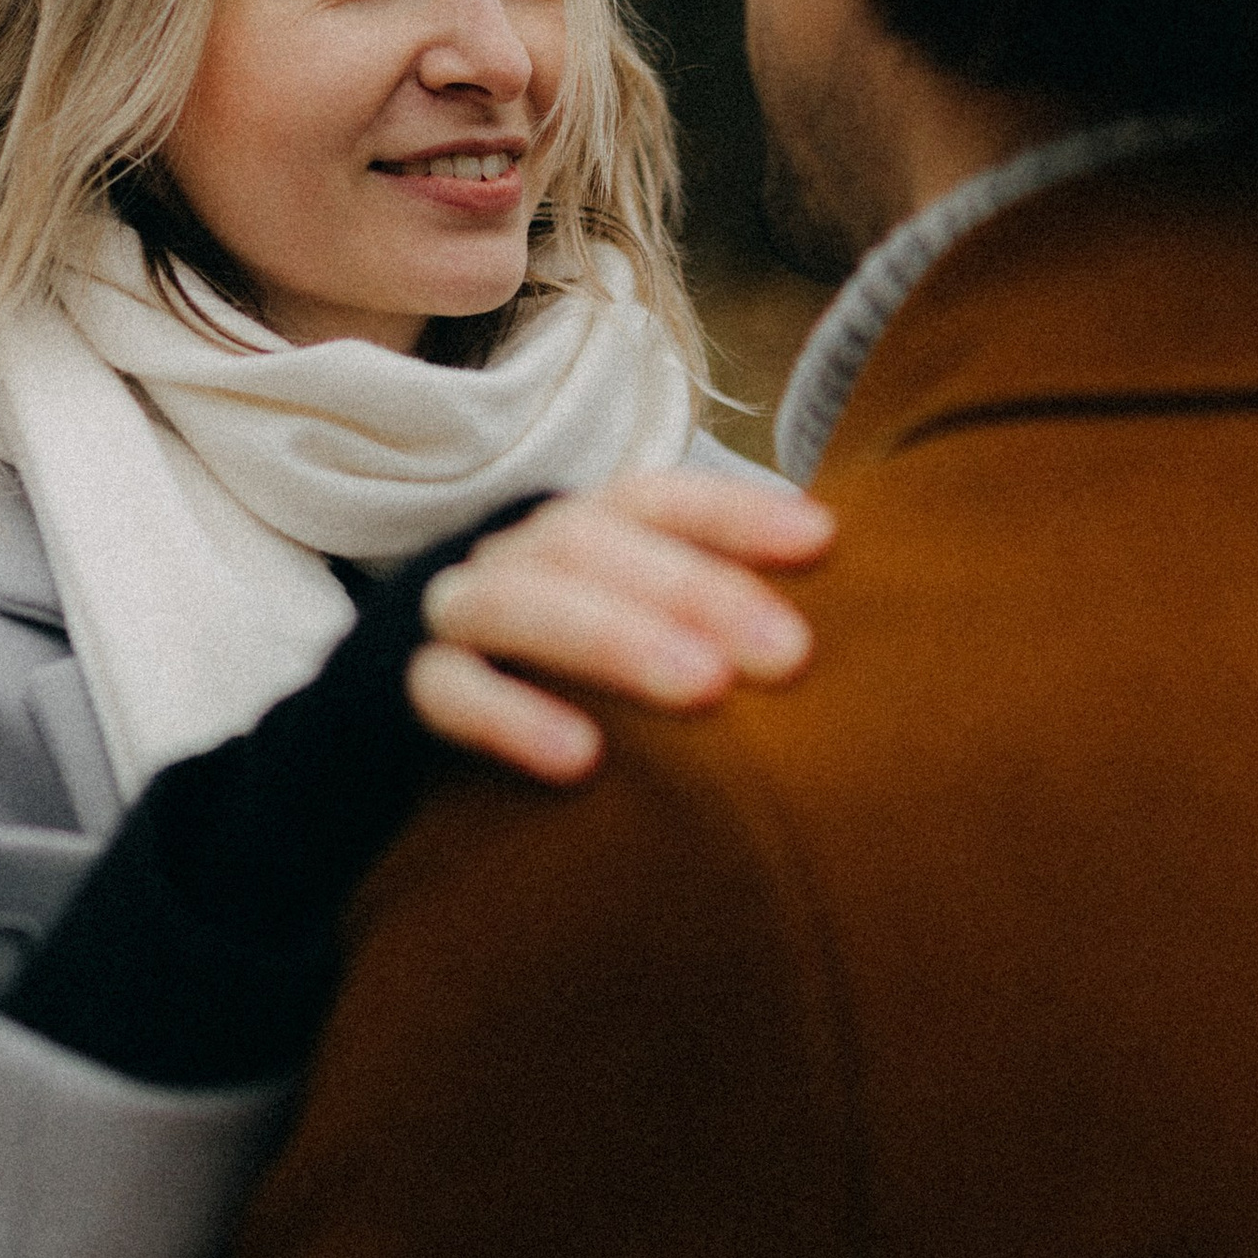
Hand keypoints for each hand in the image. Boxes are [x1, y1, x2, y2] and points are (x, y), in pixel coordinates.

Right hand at [407, 467, 834, 783]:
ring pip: (521, 603)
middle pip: (594, 543)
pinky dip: (510, 716)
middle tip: (788, 653)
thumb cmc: (563, 673)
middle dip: (695, 587)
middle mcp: (515, 557)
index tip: (824, 542)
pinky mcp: (404, 691)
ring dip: (615, 636)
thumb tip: (854, 621)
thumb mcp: (633, 630)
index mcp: (579, 531)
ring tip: (704, 688)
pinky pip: (448, 691)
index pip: (655, 498)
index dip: (735, 513)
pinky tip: (581, 759)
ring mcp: (455, 616)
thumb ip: (713, 622)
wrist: (403, 715)